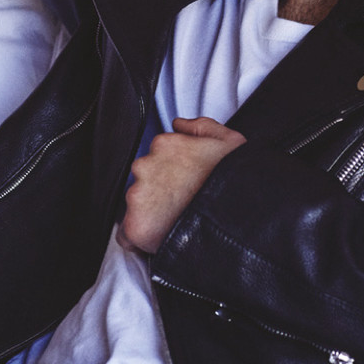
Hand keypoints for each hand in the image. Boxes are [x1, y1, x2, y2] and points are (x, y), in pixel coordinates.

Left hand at [118, 117, 245, 253]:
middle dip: (159, 191)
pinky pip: (127, 235)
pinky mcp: (136, 225)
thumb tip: (179, 124)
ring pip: (136, 205)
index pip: (156, 156)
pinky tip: (161, 238)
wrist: (235, 217)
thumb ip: (200, 126)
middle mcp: (145, 167)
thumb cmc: (234, 179)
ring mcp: (138, 196)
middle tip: (181, 203)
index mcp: (164, 144)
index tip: (183, 182)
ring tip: (176, 222)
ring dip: (151, 212)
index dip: (171, 172)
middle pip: (144, 180)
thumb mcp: (229, 140)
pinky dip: (141, 238)